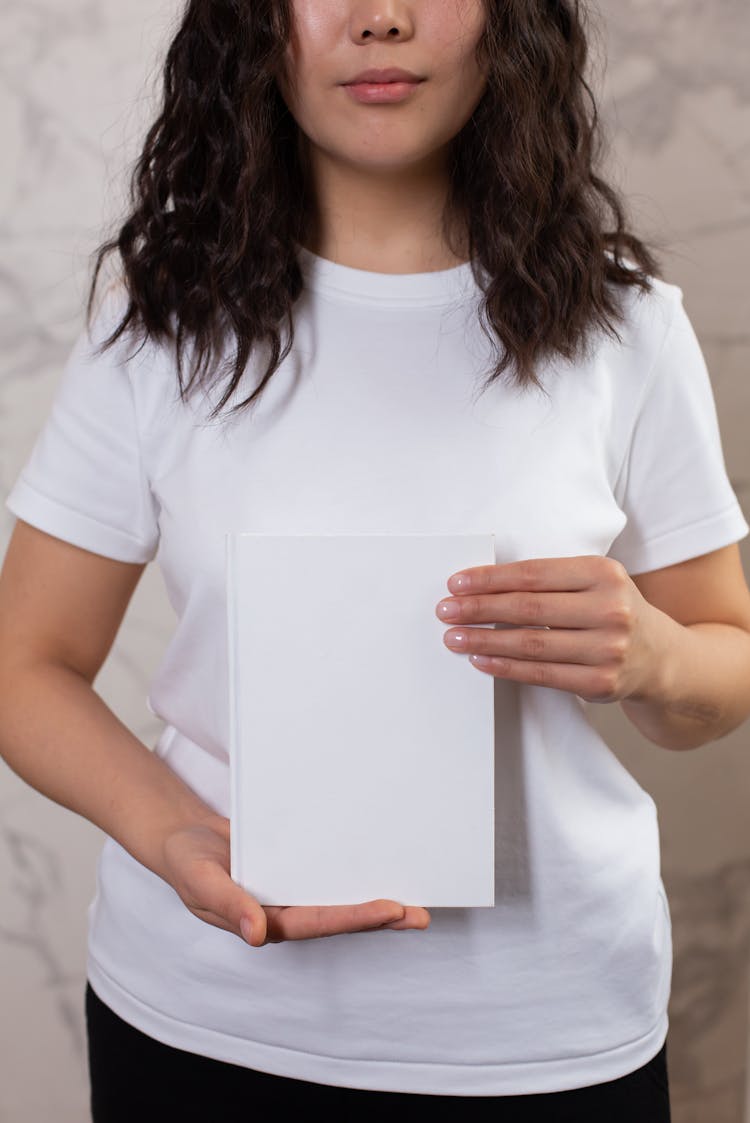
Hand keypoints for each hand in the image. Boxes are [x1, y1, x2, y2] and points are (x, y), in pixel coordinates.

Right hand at [161, 816, 431, 947]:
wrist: (183, 839)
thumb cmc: (188, 863)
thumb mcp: (200, 882)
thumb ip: (230, 906)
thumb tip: (258, 935)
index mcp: (264, 921)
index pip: (317, 922)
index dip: (355, 917)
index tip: (391, 910)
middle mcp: (283, 910)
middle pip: (339, 917)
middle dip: (380, 917)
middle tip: (421, 915)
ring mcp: (290, 891)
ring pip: (339, 898)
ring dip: (374, 900)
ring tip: (415, 901)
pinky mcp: (294, 868)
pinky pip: (328, 874)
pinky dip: (353, 872)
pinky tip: (379, 866)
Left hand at [435, 555, 664, 703]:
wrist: (660, 656)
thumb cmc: (612, 610)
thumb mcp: (594, 582)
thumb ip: (550, 580)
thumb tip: (481, 586)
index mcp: (604, 573)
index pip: (534, 574)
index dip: (490, 579)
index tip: (456, 583)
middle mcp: (611, 609)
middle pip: (529, 608)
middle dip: (479, 609)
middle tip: (445, 610)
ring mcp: (608, 649)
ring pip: (531, 644)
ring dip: (485, 640)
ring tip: (454, 637)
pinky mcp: (601, 683)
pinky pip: (541, 674)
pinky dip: (505, 667)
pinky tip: (481, 659)